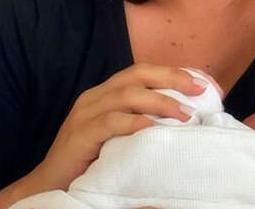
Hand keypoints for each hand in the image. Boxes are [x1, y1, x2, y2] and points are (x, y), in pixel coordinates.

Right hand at [28, 64, 202, 191]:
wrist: (50, 183)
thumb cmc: (90, 161)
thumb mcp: (119, 136)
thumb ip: (141, 121)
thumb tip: (184, 116)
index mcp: (105, 93)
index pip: (142, 72)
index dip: (173, 73)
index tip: (204, 83)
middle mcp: (95, 97)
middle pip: (136, 74)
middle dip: (171, 77)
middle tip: (200, 89)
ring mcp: (85, 114)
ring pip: (126, 94)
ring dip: (160, 101)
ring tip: (185, 114)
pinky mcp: (81, 135)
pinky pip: (111, 122)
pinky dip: (135, 122)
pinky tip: (154, 128)